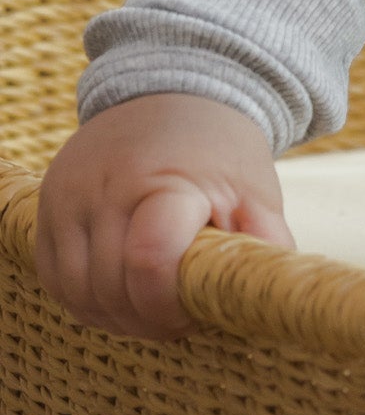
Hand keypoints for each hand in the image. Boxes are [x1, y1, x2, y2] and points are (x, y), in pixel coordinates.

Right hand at [34, 92, 293, 342]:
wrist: (174, 94)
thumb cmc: (220, 151)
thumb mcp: (254, 190)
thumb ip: (263, 244)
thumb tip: (268, 295)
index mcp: (167, 180)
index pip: (150, 260)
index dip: (168, 304)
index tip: (193, 310)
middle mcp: (106, 186)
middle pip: (110, 287)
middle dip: (146, 319)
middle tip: (178, 319)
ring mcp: (68, 196)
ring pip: (77, 291)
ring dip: (113, 316)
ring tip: (151, 311)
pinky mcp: (46, 206)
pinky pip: (54, 278)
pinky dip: (85, 299)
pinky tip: (120, 296)